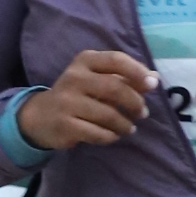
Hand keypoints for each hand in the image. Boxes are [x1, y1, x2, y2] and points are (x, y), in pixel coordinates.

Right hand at [18, 49, 156, 151]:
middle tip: (143, 113)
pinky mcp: (65, 124)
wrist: (40, 116)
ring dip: (125, 124)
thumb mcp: (96, 79)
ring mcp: (67, 101)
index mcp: (85, 61)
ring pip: (108, 114)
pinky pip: (98, 133)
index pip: (116, 60)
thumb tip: (155, 80)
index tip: (153, 85)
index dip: (138, 72)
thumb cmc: (77, 94)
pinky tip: (113, 135)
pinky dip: (111, 136)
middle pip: (115, 88)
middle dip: (135, 102)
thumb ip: (124, 77)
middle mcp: (74, 77)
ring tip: (129, 128)